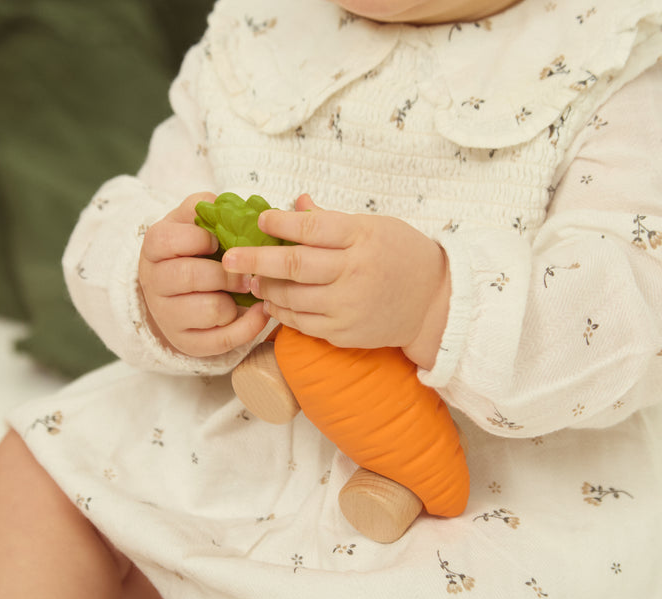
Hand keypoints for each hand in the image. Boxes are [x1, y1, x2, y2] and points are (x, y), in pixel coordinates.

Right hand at [138, 193, 270, 357]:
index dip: (203, 239)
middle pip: (191, 276)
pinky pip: (224, 339)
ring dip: (235, 301)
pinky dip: (249, 326)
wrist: (176, 292)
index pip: (172, 240)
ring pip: (210, 309)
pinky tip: (260, 311)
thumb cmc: (192, 251)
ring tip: (244, 292)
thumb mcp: (191, 223)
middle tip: (246, 273)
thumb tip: (227, 204)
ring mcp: (168, 316)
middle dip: (228, 274)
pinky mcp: (187, 342)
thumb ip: (205, 207)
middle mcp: (154, 283)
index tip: (220, 241)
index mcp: (154, 247)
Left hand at [221, 195, 449, 368]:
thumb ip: (331, 219)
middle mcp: (354, 272)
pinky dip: (282, 312)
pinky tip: (272, 302)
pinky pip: (302, 323)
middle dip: (255, 259)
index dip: (281, 223)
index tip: (260, 220)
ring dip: (265, 288)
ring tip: (250, 279)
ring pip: (292, 297)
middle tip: (228, 257)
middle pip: (294, 264)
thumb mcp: (374, 227)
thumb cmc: (402, 256)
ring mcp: (348, 306)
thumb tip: (294, 203)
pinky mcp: (344, 333)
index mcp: (362, 238)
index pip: (312, 227)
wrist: (433, 303)